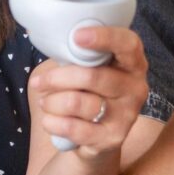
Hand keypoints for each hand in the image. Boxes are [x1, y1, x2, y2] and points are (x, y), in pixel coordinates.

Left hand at [29, 26, 148, 159]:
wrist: (97, 137)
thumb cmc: (90, 92)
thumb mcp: (91, 69)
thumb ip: (81, 55)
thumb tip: (53, 42)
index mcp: (133, 63)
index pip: (128, 44)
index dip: (104, 37)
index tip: (77, 36)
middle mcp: (136, 87)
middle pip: (92, 76)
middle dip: (56, 78)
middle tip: (37, 82)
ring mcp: (127, 115)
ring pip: (78, 102)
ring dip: (52, 102)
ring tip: (45, 102)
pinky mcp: (112, 138)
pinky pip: (74, 128)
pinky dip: (53, 122)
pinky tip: (49, 120)